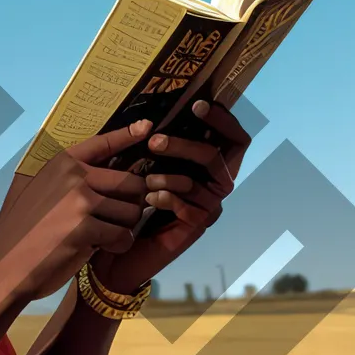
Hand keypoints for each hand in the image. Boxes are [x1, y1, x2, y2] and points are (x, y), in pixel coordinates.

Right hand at [0, 120, 151, 307]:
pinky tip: (100, 250)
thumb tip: (97, 171)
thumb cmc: (22, 232)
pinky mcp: (84, 227)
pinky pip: (122, 236)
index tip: (146, 126)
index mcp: (60, 163)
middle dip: (132, 204)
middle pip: (131, 183)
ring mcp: (78, 200)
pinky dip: (117, 246)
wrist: (3, 266)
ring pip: (131, 212)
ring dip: (125, 229)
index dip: (127, 134)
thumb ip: (64, 178)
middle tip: (119, 219)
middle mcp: (72, 175)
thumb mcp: (36, 191)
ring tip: (105, 237)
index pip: (102, 143)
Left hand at [91, 101, 251, 294]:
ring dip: (170, 175)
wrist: (119, 250)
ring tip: (145, 179)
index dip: (224, 120)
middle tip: (155, 142)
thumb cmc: (132, 203)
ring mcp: (210, 208)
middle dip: (187, 145)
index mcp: (209, 167)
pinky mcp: (197, 227)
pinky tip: (149, 200)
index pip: (236, 139)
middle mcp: (216, 186)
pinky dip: (167, 198)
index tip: (198, 105)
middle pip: (220, 155)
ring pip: (201, 179)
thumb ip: (159, 145)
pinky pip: (190, 206)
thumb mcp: (144, 166)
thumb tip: (153, 114)